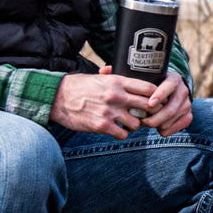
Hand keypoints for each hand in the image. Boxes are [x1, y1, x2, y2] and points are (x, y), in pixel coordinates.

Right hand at [49, 67, 190, 137]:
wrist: (56, 97)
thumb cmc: (79, 86)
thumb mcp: (100, 77)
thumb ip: (118, 79)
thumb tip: (134, 78)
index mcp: (117, 82)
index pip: (149, 88)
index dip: (156, 96)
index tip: (156, 100)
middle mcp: (116, 96)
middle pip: (148, 106)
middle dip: (150, 112)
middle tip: (147, 115)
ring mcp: (109, 112)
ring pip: (137, 124)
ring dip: (134, 125)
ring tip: (127, 123)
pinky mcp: (101, 126)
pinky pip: (122, 134)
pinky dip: (121, 134)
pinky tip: (116, 130)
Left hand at [139, 71, 192, 137]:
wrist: (172, 91)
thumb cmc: (155, 86)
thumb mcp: (151, 80)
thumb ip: (143, 87)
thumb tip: (131, 101)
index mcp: (174, 79)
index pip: (169, 86)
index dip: (160, 95)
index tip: (150, 104)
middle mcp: (183, 91)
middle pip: (170, 110)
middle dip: (154, 119)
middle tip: (141, 121)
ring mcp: (187, 105)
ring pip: (170, 121)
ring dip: (156, 125)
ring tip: (147, 122)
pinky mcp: (189, 116)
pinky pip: (174, 129)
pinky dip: (163, 131)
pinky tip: (157, 126)